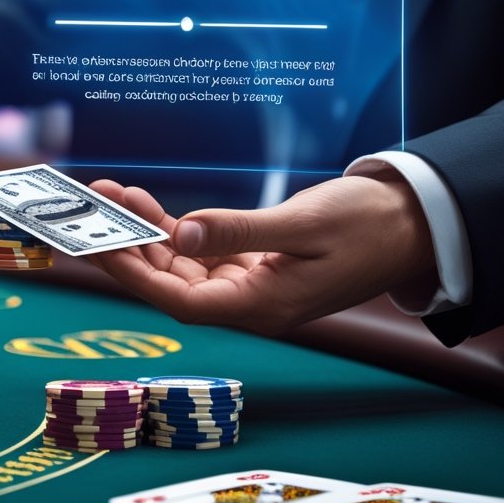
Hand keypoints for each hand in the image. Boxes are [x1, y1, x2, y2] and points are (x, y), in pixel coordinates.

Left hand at [85, 175, 436, 334]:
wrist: (412, 224)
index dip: (136, 276)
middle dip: (129, 248)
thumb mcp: (302, 225)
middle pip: (171, 284)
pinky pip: (200, 252)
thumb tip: (179, 236)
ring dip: (145, 233)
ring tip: (111, 195)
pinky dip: (172, 228)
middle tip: (91, 211)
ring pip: (180, 265)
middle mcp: (250, 303)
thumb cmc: (367, 226)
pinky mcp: (253, 263)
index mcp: (263, 306)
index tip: (100, 248)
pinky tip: (146, 203)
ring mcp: (250, 284)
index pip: (181, 301)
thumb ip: (238, 232)